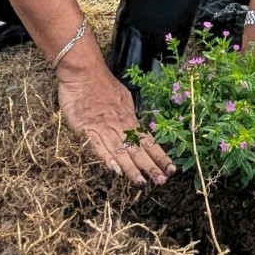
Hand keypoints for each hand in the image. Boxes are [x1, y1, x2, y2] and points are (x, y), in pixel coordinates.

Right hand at [57, 55, 173, 185]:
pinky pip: (97, 145)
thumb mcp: (123, 99)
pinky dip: (106, 157)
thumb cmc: (102, 84)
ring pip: (120, 151)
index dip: (159, 156)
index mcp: (129, 119)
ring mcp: (103, 128)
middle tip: (162, 181)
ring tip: (141, 182)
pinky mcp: (86, 128)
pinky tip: (115, 169)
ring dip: (131, 167)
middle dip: (150, 166)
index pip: (148, 141)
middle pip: (137, 149)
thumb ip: (128, 116)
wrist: (83, 72)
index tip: (171, 170)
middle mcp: (119, 125)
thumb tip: (137, 131)